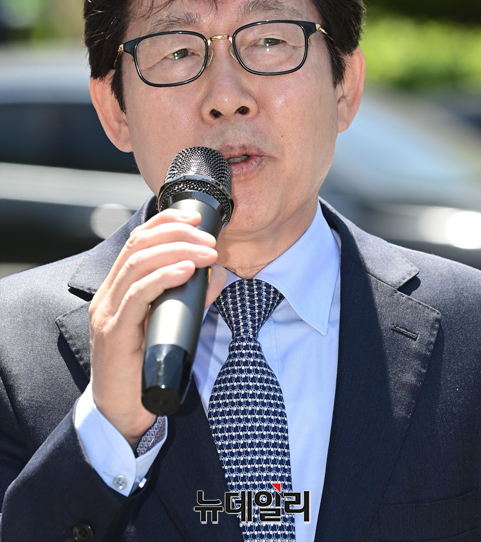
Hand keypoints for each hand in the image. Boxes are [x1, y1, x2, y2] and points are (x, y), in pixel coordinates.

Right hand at [88, 208, 226, 445]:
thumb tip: (220, 274)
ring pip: (138, 263)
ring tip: (207, 254)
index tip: (196, 219)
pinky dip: (164, 277)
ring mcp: (107, 312)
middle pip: (139, 245)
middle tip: (210, 241)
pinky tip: (186, 271)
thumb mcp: (174, 323)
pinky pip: (137, 295)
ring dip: (178, 252)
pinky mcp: (114, 333)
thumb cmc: (147, 367)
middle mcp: (108, 294)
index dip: (166, 222)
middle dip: (178, 234)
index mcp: (118, 287)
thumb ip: (193, 297)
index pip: (138, 239)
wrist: (123, 413)